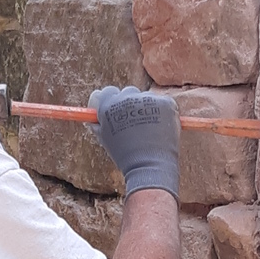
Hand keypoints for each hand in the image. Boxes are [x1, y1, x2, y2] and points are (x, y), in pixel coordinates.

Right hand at [89, 85, 179, 199]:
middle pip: (127, 93)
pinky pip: (162, 103)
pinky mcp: (165, 102)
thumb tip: (94, 119)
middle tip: (134, 124)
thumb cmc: (125, 156)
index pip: (106, 93)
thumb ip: (98, 126)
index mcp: (108, 105)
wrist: (149, 166)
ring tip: (149, 132)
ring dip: (147, 109)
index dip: (110, 102)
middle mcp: (126, 97)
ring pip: (146, 99)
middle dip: (130, 105)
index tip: (115, 111)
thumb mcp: (105, 141)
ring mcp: (147, 98)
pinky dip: (162, 113)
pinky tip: (160, 129)